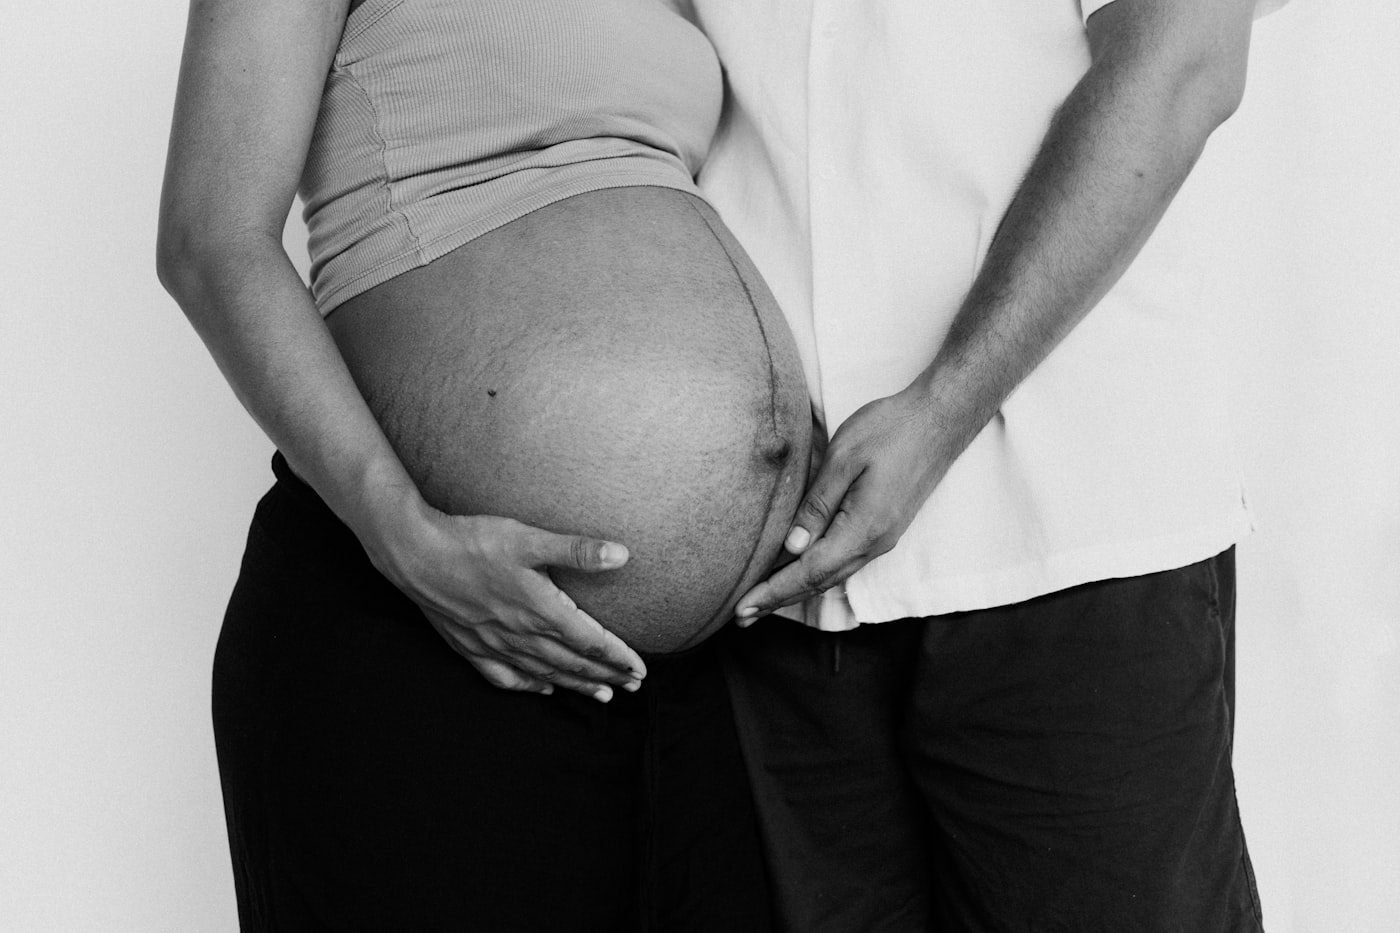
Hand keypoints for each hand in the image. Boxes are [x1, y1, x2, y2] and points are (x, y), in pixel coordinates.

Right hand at [367, 496, 646, 701]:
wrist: (415, 554)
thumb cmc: (473, 541)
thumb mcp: (529, 538)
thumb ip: (576, 550)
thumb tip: (622, 555)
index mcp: (540, 610)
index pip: (590, 642)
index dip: (618, 657)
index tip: (640, 670)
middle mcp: (520, 634)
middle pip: (572, 662)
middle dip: (606, 675)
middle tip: (633, 686)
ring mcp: (494, 644)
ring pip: (544, 673)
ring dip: (575, 685)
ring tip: (602, 695)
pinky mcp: (471, 646)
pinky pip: (505, 677)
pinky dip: (528, 686)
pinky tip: (541, 690)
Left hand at [734, 383, 951, 620]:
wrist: (939, 421)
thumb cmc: (890, 431)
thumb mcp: (844, 459)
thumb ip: (817, 505)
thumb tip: (792, 548)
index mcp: (863, 528)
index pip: (809, 572)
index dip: (773, 592)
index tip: (743, 609)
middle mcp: (874, 543)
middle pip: (819, 582)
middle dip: (779, 599)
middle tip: (742, 616)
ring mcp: (882, 538)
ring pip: (832, 575)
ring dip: (796, 589)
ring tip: (763, 600)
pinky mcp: (884, 528)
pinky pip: (844, 561)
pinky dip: (816, 574)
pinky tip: (799, 572)